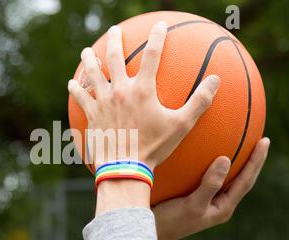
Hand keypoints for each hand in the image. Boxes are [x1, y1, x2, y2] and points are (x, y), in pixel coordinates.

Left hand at [67, 21, 220, 170]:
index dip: (158, 36)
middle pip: (114, 57)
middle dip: (114, 40)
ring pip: (92, 73)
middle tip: (114, 31)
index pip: (153, 54)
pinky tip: (72, 83)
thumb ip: (199, 101)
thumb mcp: (181, 126)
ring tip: (86, 51)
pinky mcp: (91, 114)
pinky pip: (81, 97)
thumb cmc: (153, 147)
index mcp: (143, 89)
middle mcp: (120, 90)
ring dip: (89, 59)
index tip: (160, 24)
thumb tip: (216, 80)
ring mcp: (103, 101)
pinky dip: (76, 88)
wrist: (124, 167)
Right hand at [153, 137, 269, 239]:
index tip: (264, 141)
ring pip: (228, 178)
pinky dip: (214, 164)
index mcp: (224, 207)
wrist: (152, 231)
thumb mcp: (192, 204)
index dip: (256, 161)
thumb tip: (226, 159)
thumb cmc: (172, 221)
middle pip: (242, 179)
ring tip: (243, 145)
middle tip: (262, 140)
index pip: (246, 181)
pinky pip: (211, 177)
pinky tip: (210, 154)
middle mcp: (219, 204)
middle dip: (253, 161)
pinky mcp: (196, 196)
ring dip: (237, 162)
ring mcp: (208, 200)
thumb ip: (209, 184)